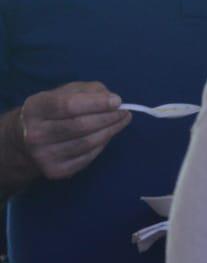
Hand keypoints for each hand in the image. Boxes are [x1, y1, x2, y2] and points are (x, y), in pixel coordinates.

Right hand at [7, 83, 129, 181]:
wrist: (24, 140)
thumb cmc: (52, 111)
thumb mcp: (63, 93)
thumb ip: (88, 91)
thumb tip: (112, 99)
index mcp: (35, 109)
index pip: (69, 105)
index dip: (97, 103)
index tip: (118, 101)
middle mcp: (36, 134)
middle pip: (81, 126)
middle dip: (109, 118)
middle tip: (125, 112)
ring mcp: (44, 155)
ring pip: (87, 143)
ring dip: (111, 131)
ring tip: (122, 121)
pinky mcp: (55, 171)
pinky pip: (88, 157)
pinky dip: (102, 145)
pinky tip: (107, 135)